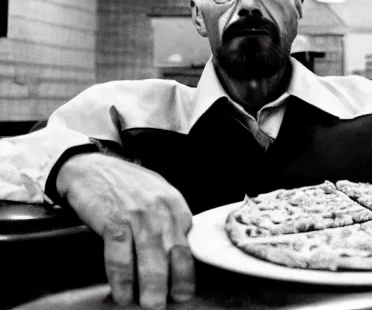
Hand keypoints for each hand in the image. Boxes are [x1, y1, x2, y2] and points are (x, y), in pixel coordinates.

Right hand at [56, 153, 193, 308]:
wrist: (91, 167)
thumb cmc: (126, 184)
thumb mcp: (157, 195)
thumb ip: (171, 220)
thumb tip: (181, 252)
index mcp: (175, 204)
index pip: (189, 242)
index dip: (188, 270)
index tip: (186, 289)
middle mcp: (160, 209)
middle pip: (174, 253)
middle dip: (175, 283)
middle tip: (173, 302)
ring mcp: (137, 215)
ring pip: (150, 258)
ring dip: (151, 286)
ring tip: (150, 304)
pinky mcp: (113, 220)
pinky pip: (120, 256)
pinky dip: (122, 279)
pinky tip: (123, 292)